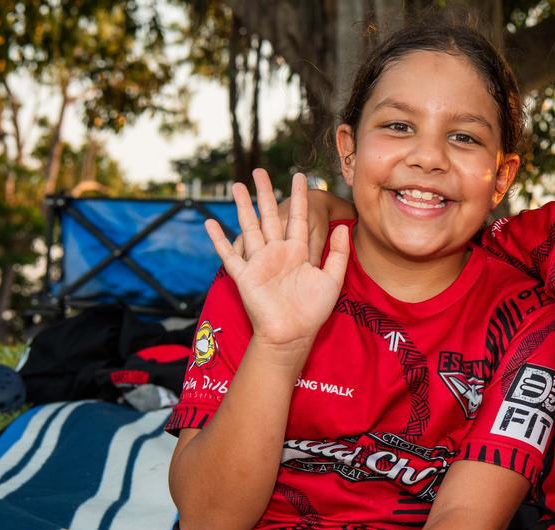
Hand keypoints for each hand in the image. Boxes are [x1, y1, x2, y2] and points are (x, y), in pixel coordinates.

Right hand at [205, 169, 350, 354]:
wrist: (293, 334)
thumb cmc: (313, 310)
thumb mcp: (332, 279)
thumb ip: (338, 253)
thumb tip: (344, 226)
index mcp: (298, 253)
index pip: (298, 218)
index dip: (298, 198)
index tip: (300, 177)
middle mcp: (277, 253)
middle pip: (270, 216)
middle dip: (265, 193)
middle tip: (260, 171)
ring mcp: (259, 262)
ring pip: (249, 227)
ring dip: (242, 207)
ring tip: (237, 185)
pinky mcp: (245, 275)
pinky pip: (229, 254)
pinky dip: (219, 239)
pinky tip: (210, 223)